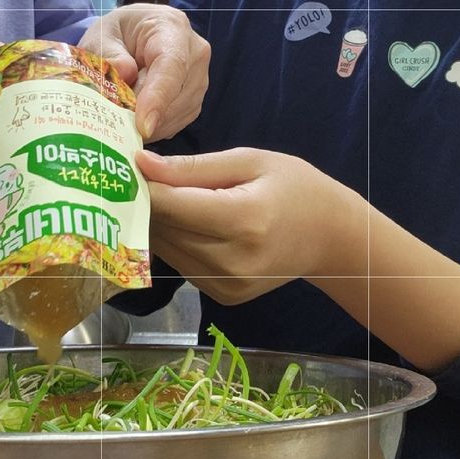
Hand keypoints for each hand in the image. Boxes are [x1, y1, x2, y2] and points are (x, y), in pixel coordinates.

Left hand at [78, 5, 210, 141]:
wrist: (135, 35)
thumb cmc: (118, 33)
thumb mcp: (102, 36)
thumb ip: (108, 54)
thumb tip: (123, 73)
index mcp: (172, 28)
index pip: (172, 66)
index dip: (158, 97)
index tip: (143, 125)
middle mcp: (195, 54)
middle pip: (174, 97)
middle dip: (141, 114)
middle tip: (110, 116)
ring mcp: (199, 80)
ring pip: (175, 115)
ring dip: (145, 122)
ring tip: (120, 110)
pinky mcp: (194, 102)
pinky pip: (174, 124)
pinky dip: (151, 128)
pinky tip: (134, 117)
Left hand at [136, 147, 363, 304]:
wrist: (331, 236)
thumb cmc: (295, 187)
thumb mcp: (250, 161)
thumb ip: (195, 167)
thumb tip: (143, 165)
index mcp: (243, 219)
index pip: (172, 205)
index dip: (144, 185)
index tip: (128, 166)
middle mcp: (232, 260)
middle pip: (164, 229)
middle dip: (147, 202)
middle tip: (143, 177)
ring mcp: (227, 285)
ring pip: (166, 250)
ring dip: (158, 224)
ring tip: (168, 197)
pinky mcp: (224, 297)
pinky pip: (181, 265)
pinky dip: (176, 243)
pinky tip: (190, 224)